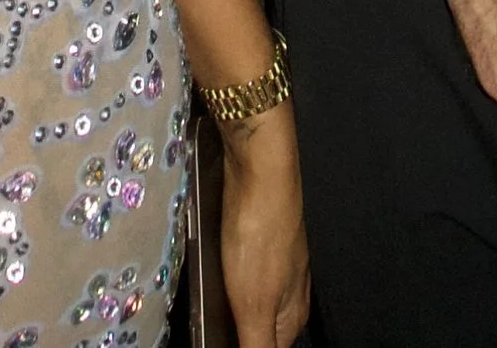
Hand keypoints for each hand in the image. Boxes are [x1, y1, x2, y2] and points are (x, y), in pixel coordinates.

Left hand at [215, 101, 309, 345]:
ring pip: (254, 302)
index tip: (217, 338)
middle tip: (209, 325)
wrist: (261, 167)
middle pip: (265, 332)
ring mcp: (278, 262)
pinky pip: (244, 273)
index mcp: (292, 315)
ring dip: (230, 312)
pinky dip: (227, 284)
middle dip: (239, 333)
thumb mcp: (253, 306)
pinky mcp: (261, 237)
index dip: (245, 347)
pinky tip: (210, 279)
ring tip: (204, 311)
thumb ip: (257, 347)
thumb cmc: (259, 237)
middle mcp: (292, 292)